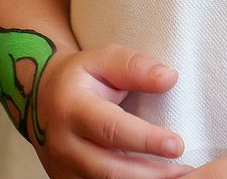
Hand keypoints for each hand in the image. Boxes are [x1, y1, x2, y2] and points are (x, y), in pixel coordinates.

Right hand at [33, 44, 190, 178]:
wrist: (41, 99)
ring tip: (177, 178)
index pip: (111, 128)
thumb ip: (135, 67)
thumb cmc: (81, 77)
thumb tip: (169, 78)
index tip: (177, 144)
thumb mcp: (103, 59)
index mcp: (71, 108)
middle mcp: (63, 144)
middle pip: (109, 169)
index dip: (145, 139)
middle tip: (185, 170)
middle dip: (150, 174)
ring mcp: (62, 168)